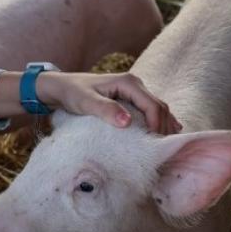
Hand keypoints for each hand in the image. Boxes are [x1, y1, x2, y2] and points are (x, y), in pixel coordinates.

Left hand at [36, 71, 180, 132]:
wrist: (62, 87)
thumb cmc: (72, 93)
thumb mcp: (86, 102)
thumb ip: (106, 110)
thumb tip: (127, 122)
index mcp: (128, 83)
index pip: (152, 105)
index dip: (157, 124)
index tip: (155, 143)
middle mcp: (134, 84)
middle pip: (159, 106)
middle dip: (165, 126)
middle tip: (166, 148)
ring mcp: (133, 90)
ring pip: (156, 108)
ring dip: (164, 124)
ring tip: (168, 143)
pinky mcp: (129, 97)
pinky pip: (149, 109)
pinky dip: (158, 120)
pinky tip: (165, 132)